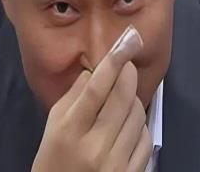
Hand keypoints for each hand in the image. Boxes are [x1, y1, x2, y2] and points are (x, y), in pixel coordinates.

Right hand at [32, 25, 152, 171]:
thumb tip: (96, 69)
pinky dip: (139, 125)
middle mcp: (94, 146)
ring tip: (119, 103)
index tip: (127, 40)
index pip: (95, 88)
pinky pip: (146, 137)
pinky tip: (126, 127)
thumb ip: (74, 95)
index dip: (113, 61)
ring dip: (132, 99)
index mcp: (69, 130)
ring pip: (137, 113)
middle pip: (122, 97)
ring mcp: (116, 163)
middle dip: (128, 73)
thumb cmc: (53, 160)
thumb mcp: (54, 125)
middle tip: (126, 64)